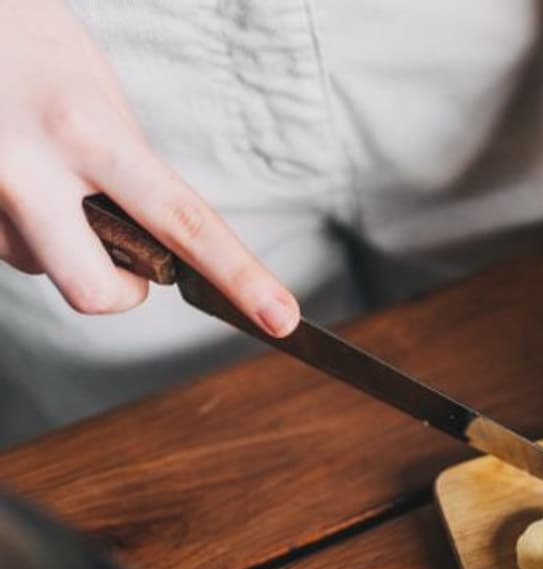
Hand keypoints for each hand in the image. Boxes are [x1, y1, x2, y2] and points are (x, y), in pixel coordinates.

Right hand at [0, 0, 297, 335]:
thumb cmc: (30, 42)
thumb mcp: (101, 97)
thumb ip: (132, 167)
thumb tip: (155, 230)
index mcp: (89, 134)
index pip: (184, 223)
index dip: (240, 277)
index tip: (281, 317)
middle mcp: (30, 170)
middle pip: (96, 289)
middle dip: (122, 291)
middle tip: (130, 264)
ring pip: (40, 267)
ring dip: (59, 245)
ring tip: (47, 177)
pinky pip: (6, 246)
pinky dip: (22, 228)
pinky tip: (16, 178)